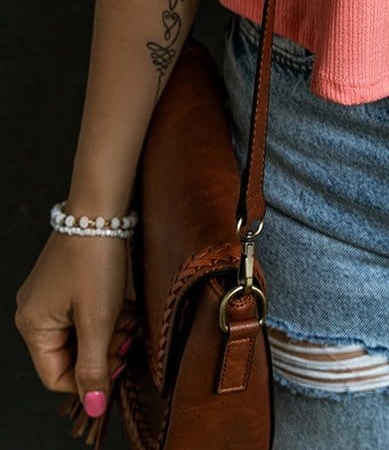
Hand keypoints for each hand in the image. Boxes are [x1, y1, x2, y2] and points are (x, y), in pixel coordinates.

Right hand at [15, 229, 140, 416]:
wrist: (100, 208)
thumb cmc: (95, 260)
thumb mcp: (98, 319)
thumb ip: (95, 366)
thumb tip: (93, 405)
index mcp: (33, 328)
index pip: (57, 377)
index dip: (90, 378)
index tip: (118, 364)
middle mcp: (34, 314)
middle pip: (70, 355)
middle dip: (102, 351)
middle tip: (127, 337)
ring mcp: (48, 297)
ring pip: (80, 334)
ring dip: (107, 333)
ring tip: (129, 320)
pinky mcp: (64, 283)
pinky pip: (83, 314)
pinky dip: (104, 316)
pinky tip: (124, 308)